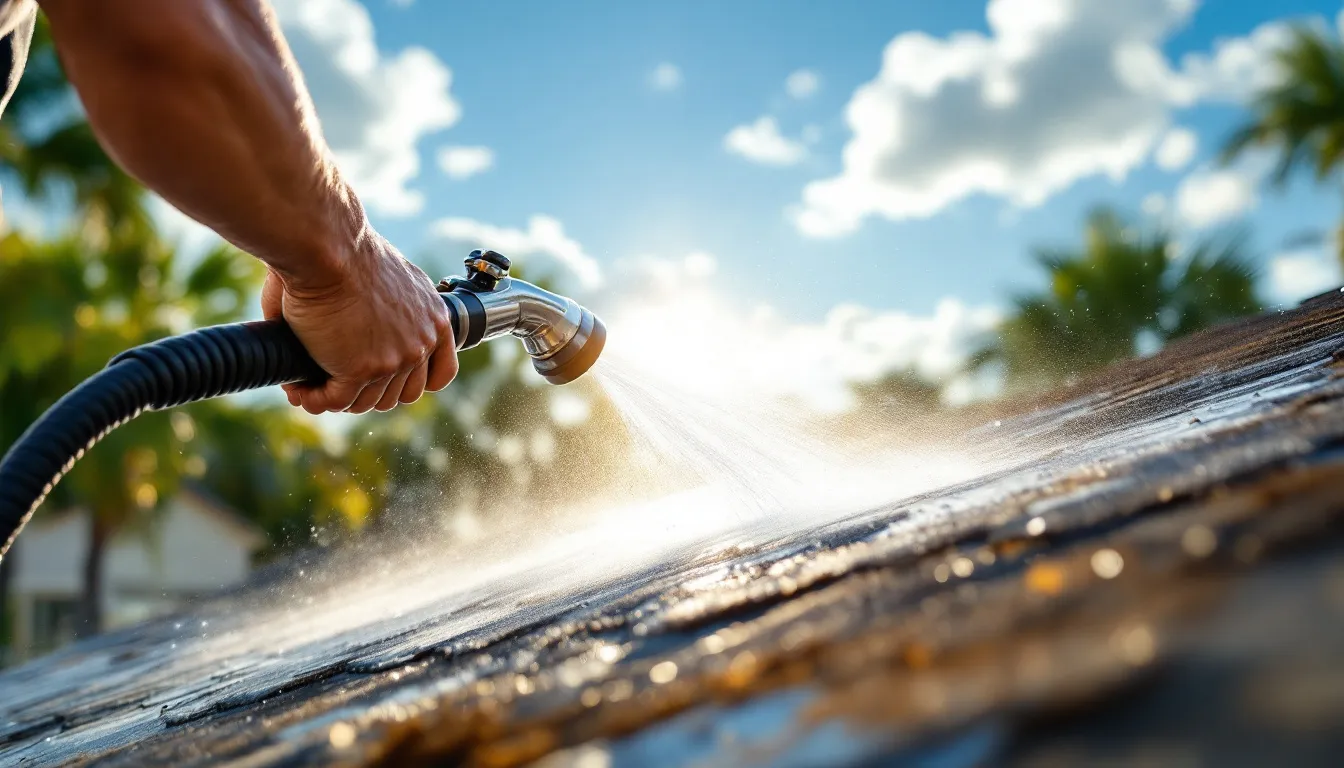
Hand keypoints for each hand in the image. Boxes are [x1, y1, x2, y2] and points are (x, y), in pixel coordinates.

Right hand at [261, 235, 456, 414]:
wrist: (328, 245)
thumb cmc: (346, 250)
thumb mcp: (388, 279)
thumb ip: (385, 310)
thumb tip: (360, 327)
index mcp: (434, 318)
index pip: (441, 373)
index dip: (413, 381)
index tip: (388, 378)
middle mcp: (421, 342)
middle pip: (402, 394)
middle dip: (370, 392)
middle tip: (338, 379)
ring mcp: (395, 360)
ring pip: (369, 402)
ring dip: (340, 398)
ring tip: (313, 386)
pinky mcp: (362, 370)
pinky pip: (336, 401)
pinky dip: (315, 399)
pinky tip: (300, 390)